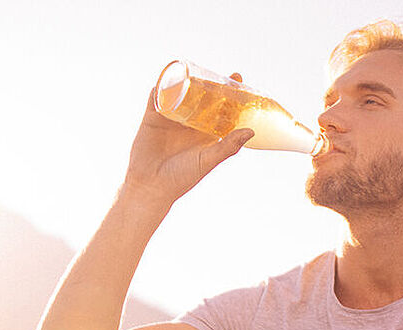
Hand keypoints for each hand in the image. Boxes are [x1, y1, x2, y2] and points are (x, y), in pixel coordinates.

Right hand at [121, 74, 253, 207]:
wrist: (151, 186)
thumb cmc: (181, 178)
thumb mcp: (207, 161)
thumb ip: (228, 147)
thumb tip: (251, 130)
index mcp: (205, 133)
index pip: (221, 108)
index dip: (230, 94)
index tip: (239, 79)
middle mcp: (190, 123)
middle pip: (202, 97)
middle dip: (211, 83)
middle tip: (221, 74)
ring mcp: (171, 119)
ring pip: (180, 93)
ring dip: (187, 80)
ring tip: (195, 69)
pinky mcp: (152, 118)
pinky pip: (157, 98)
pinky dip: (161, 87)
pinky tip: (168, 76)